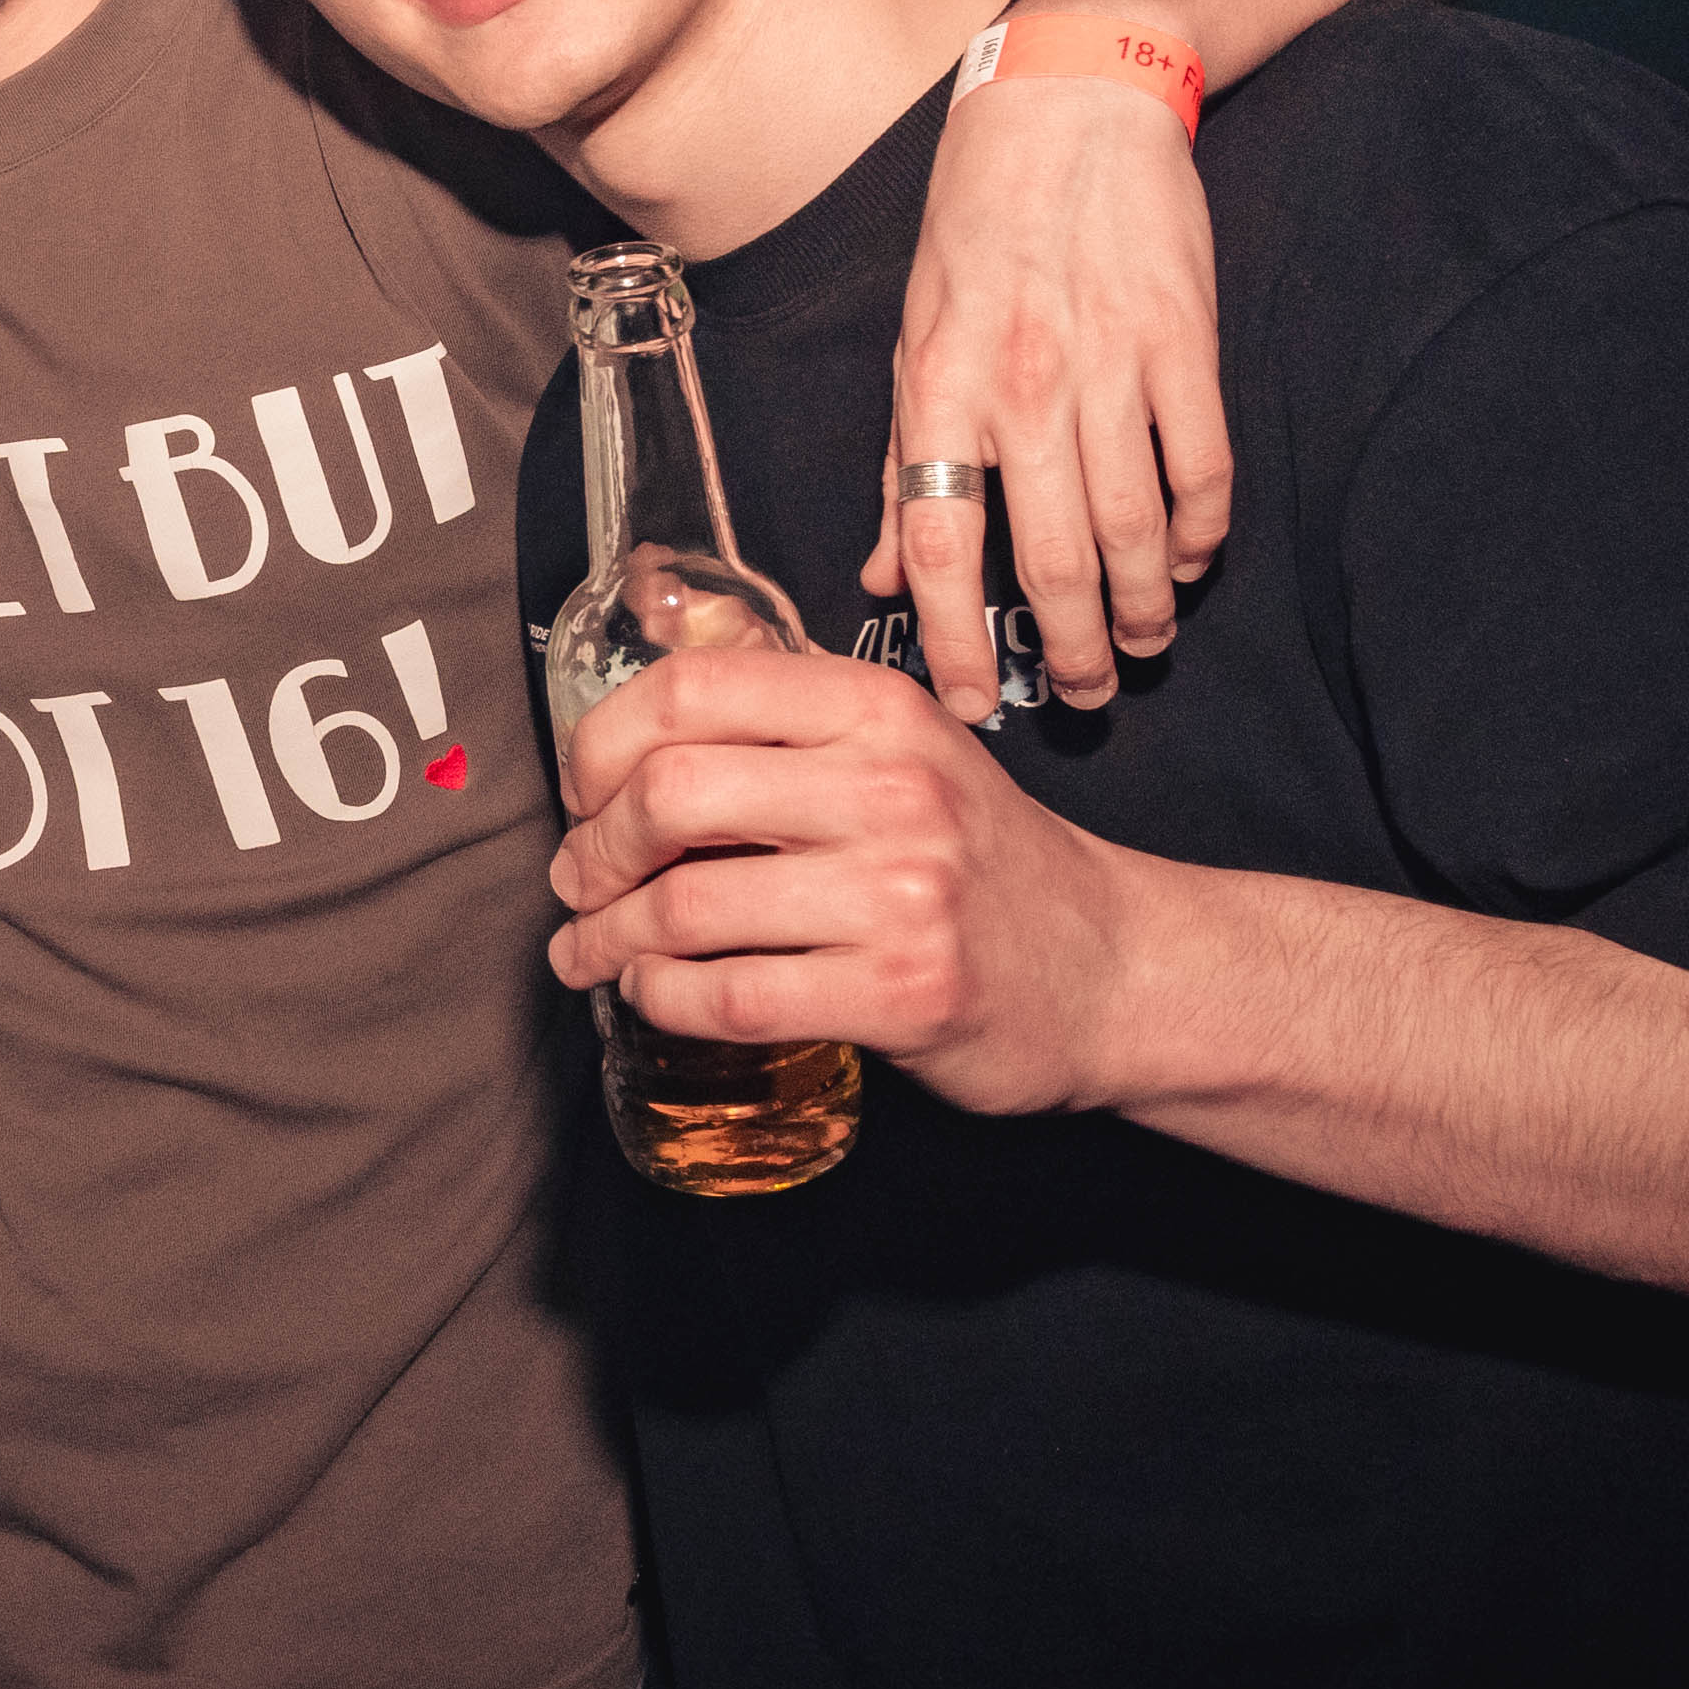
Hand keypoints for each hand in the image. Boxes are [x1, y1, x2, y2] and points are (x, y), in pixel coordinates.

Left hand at [547, 645, 1143, 1117]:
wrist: (1110, 967)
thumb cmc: (975, 859)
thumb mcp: (899, 752)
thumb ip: (785, 725)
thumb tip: (623, 731)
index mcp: (874, 707)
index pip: (688, 690)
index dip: (601, 744)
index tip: (584, 793)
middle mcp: (890, 785)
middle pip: (668, 792)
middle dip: (593, 848)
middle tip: (578, 881)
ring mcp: (900, 893)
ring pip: (686, 906)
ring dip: (608, 937)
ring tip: (591, 950)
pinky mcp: (903, 993)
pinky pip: (732, 997)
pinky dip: (663, 998)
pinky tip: (654, 993)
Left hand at [869, 34, 1228, 715]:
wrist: (1069, 105)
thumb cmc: (976, 229)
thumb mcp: (910, 340)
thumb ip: (902, 464)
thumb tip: (884, 574)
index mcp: (939, 388)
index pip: (940, 544)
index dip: (952, 639)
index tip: (968, 704)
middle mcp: (1022, 386)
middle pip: (1053, 558)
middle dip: (1066, 649)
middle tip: (1078, 697)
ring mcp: (1111, 364)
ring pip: (1134, 528)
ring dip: (1141, 609)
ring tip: (1138, 648)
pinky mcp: (1185, 341)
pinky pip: (1202, 467)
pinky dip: (1200, 532)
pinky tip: (1188, 562)